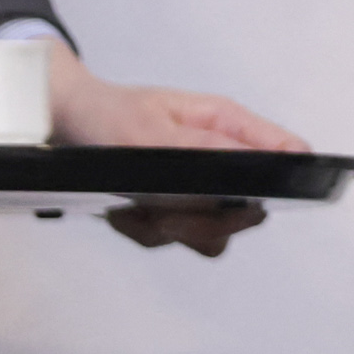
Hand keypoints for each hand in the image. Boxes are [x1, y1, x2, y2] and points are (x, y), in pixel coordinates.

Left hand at [51, 47, 305, 256]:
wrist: (65, 125)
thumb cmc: (108, 114)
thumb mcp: (150, 126)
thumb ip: (203, 148)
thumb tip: (247, 163)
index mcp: (225, 124)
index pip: (285, 150)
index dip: (289, 176)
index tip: (257, 197)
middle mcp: (220, 158)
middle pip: (251, 208)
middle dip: (212, 220)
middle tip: (171, 212)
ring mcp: (198, 189)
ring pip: (213, 234)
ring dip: (173, 228)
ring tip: (137, 207)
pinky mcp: (172, 211)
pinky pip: (171, 240)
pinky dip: (142, 230)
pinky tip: (122, 209)